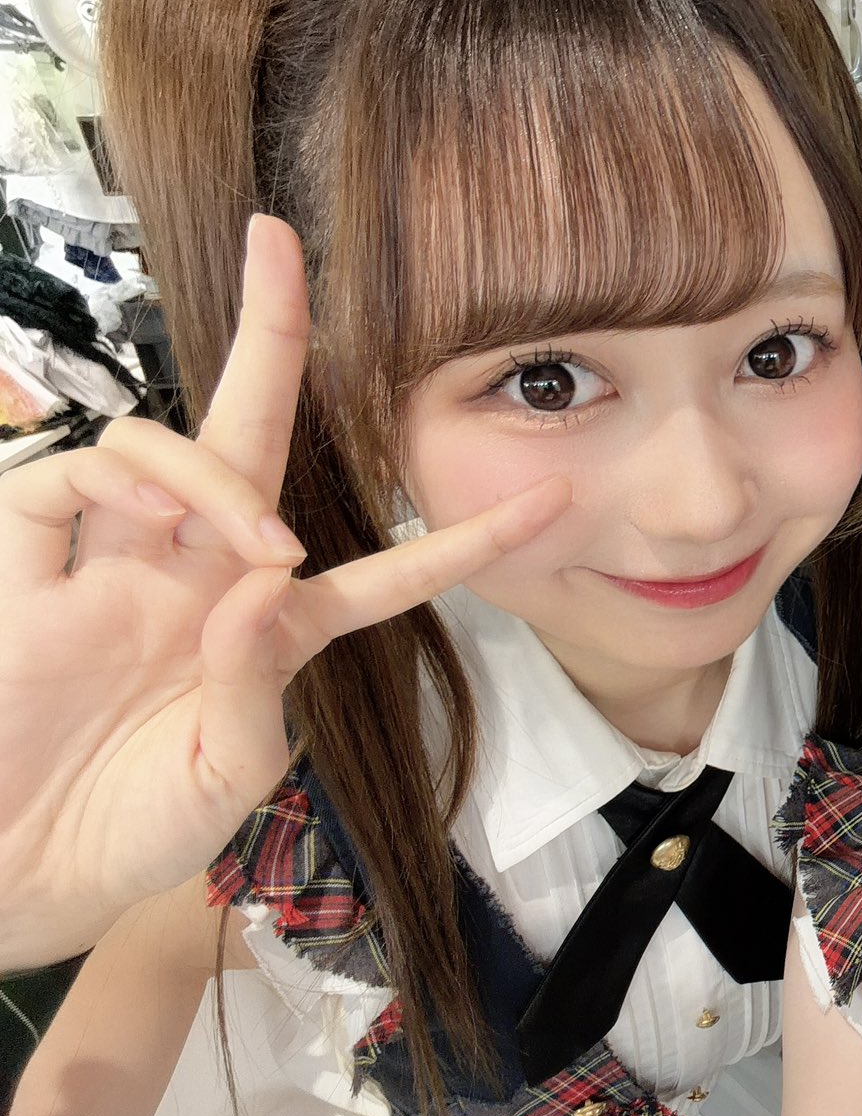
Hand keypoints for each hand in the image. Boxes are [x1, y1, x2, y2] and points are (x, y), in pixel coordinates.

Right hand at [0, 216, 569, 970]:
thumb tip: (270, 572)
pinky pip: (85, 475)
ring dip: (226, 478)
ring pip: (173, 447)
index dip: (462, 540)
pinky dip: (143, 488)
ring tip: (259, 550)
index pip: (381, 568)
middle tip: (281, 238)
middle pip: (247, 430)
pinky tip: (174, 532)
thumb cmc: (125, 833)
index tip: (553, 503)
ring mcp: (111, 557)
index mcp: (265, 630)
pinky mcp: (28, 554)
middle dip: (267, 333)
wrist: (9, 877)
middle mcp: (194, 573)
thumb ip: (260, 679)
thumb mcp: (226, 772)